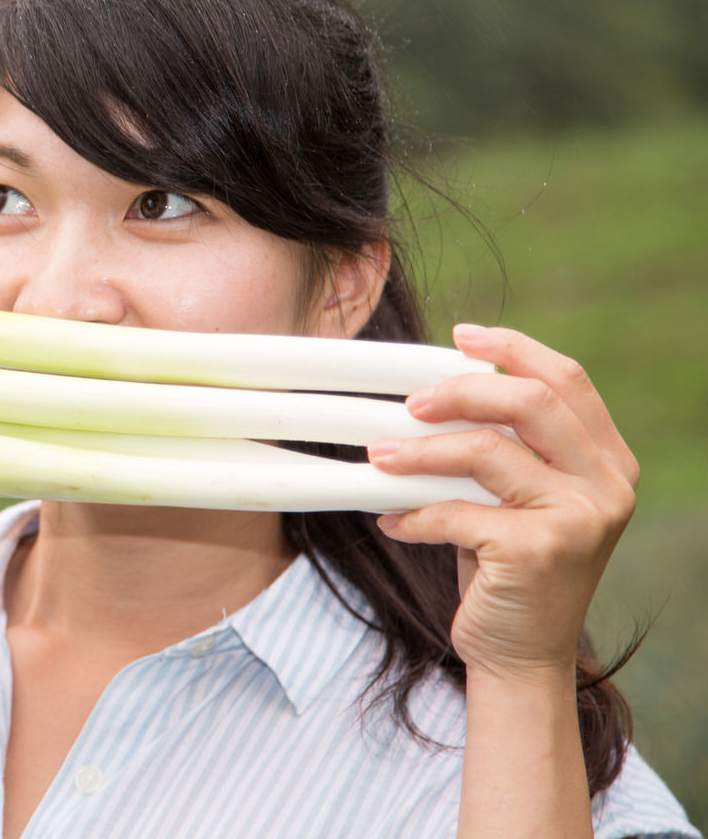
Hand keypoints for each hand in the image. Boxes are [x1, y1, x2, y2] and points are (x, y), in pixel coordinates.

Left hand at [367, 323, 637, 679]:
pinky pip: (458, 511)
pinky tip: (394, 521)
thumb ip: (503, 447)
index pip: (566, 380)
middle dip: (461, 390)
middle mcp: (606, 485)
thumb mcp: (516, 498)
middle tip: (412, 403)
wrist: (520, 654)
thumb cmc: (508, 568)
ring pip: (487, 451)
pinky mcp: (541, 551)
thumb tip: (433, 390)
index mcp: (607, 462)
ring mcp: (580, 519)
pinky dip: (415, 513)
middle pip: (531, 401)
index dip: (513, 347)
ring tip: (380, 457)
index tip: (461, 333)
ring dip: (421, 451)